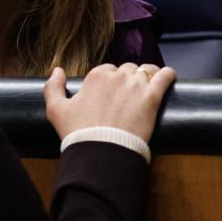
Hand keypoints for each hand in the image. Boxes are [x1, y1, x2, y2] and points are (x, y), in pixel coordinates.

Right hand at [43, 63, 176, 141]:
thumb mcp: (55, 110)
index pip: (107, 70)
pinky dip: (168, 75)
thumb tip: (57, 70)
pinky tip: (169, 77)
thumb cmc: (77, 132)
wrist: (101, 151)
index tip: (110, 94)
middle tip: (127, 96)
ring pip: (146, 70)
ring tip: (148, 86)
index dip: (109, 81)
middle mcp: (116, 76)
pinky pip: (165, 76)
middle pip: (127, 69)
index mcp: (95, 76)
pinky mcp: (152, 97)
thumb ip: (52, 87)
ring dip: (147, 75)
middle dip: (127, 79)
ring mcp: (135, 85)